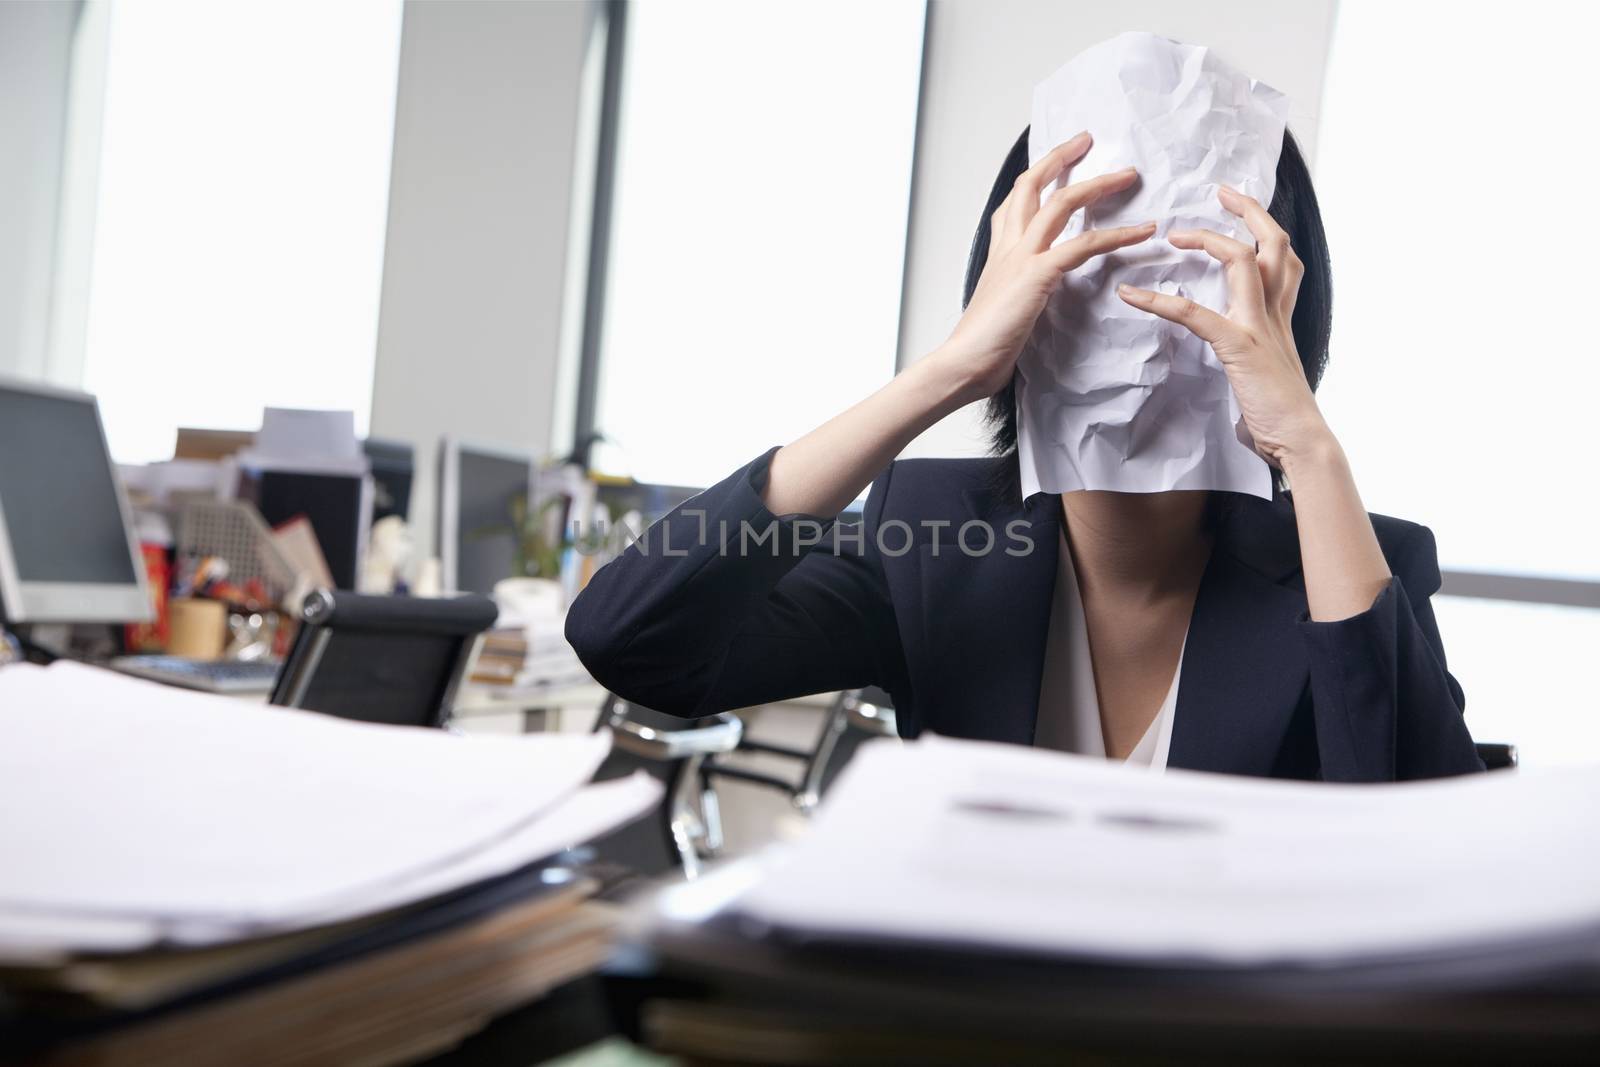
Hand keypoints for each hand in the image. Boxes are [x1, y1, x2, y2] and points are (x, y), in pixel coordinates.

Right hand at [928, 132, 1155, 404]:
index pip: (1013, 205)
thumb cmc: (981, 347)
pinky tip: (1142, 231)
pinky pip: (1085, 244)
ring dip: (1097, 184)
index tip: (1054, 164)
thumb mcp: (1001, 309)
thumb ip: (1017, 294)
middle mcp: (1009, 248)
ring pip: (1061, 203)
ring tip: (1126, 175)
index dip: (1035, 178)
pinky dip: (1118, 234)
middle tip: (1085, 141)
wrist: (963, 362)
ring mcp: (1023, 257)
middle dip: (1059, 158)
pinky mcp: (1039, 274)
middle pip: (1031, 186)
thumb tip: (1028, 300)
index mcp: (999, 255)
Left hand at [1116, 186, 1331, 470]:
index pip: (1282, 257)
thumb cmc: (1282, 416)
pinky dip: (1159, 300)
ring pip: (1241, 260)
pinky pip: (1194, 312)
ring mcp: (1258, 326)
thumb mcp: (1267, 373)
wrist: (1301, 442)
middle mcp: (1275, 313)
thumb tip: (1237, 358)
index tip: (1239, 207)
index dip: (1263, 227)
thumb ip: (1252, 354)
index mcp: (1281, 317)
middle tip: (1219, 191)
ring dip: (1206, 239)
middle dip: (1248, 211)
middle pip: (1273, 242)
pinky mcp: (1239, 347)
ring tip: (1173, 232)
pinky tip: (1131, 295)